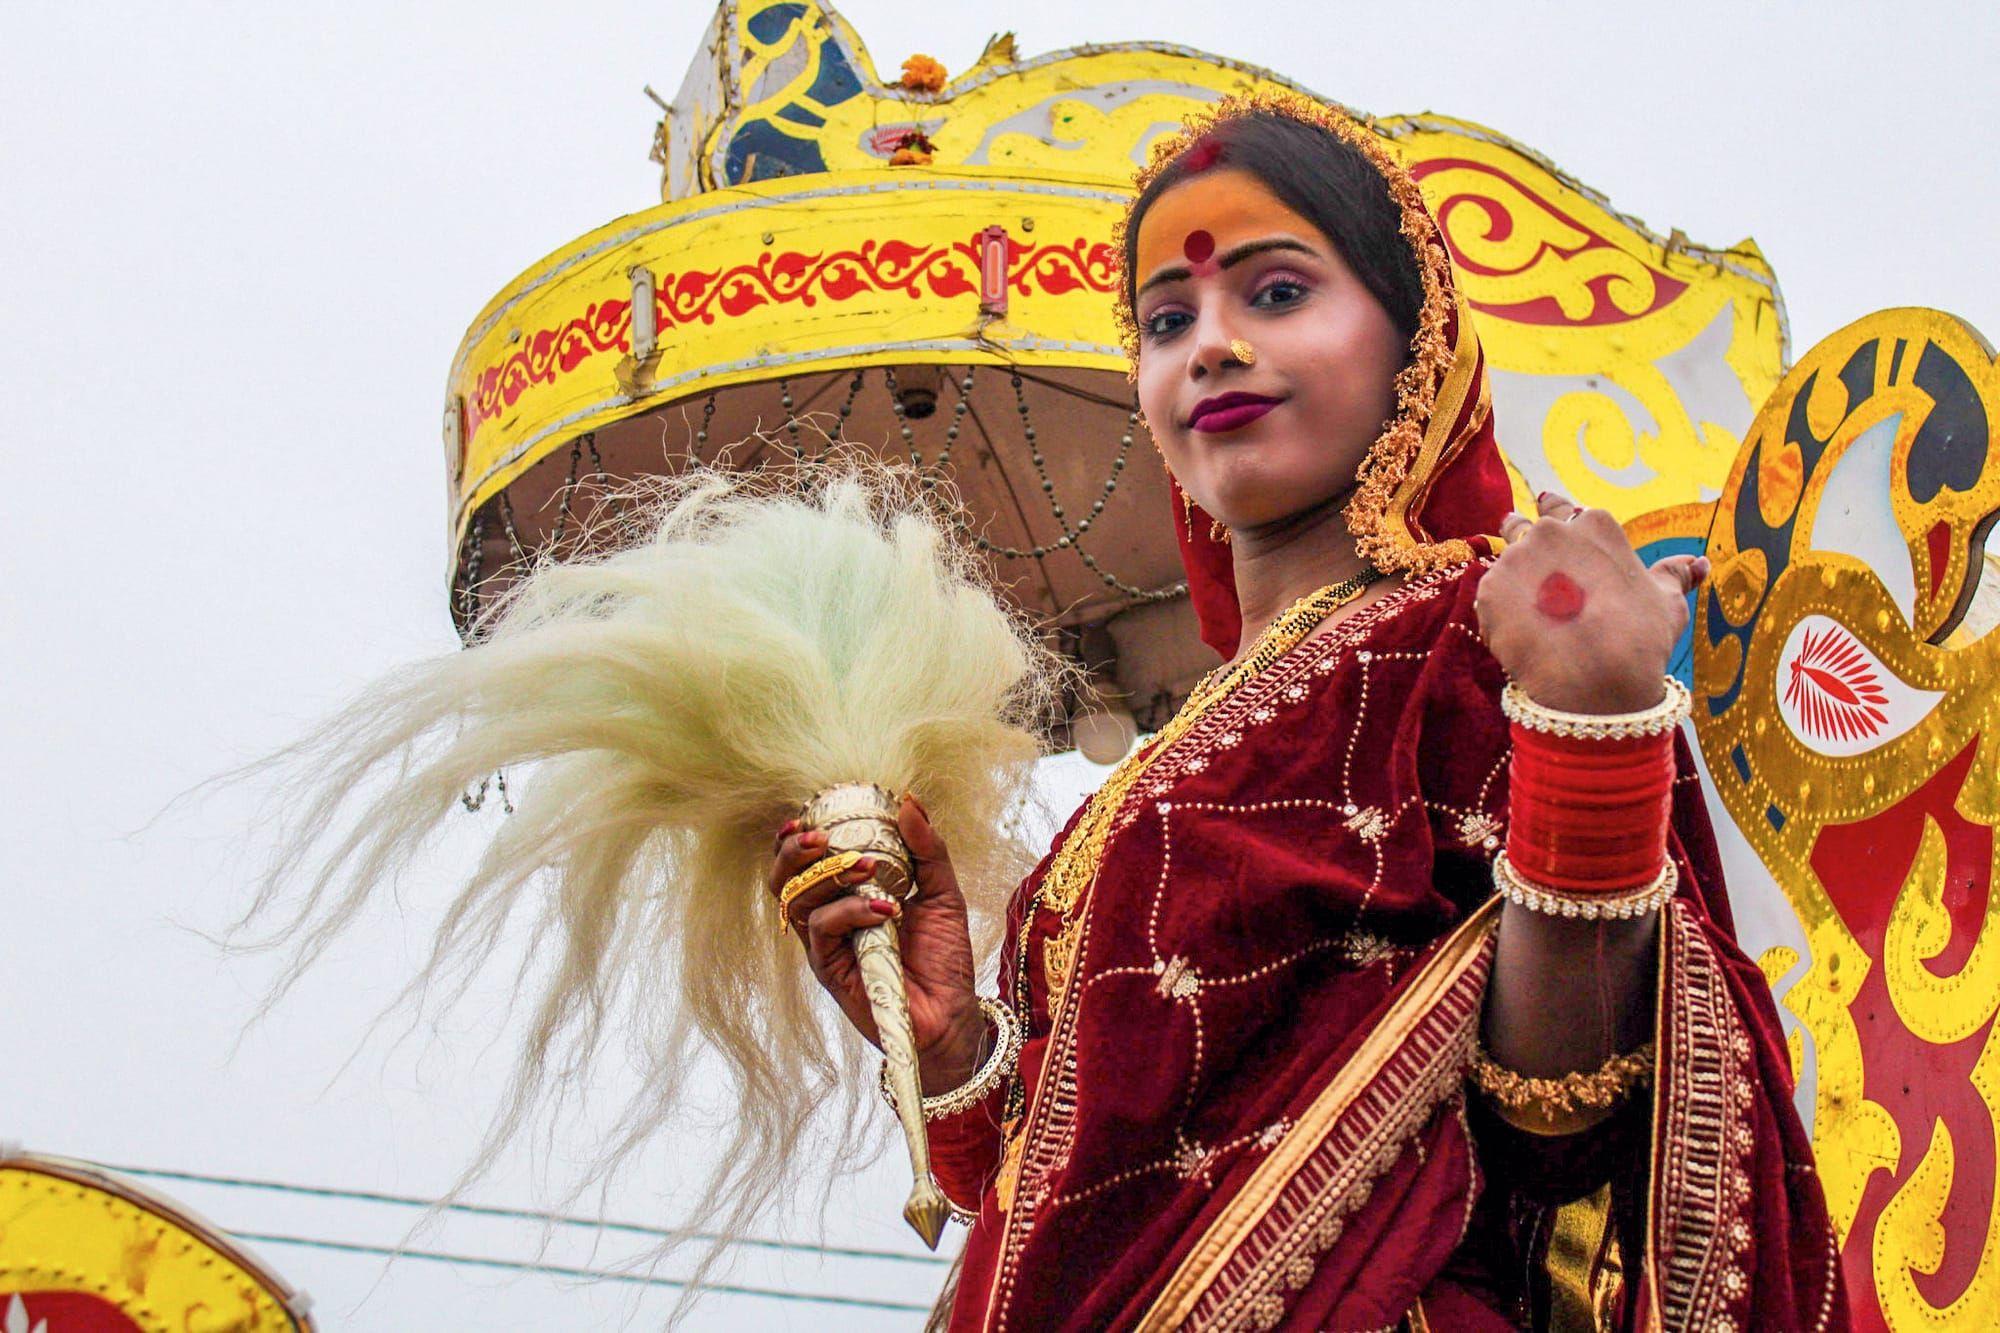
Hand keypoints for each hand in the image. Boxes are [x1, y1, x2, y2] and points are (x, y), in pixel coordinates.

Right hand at [767, 794, 987, 1093]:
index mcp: (845, 895)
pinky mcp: (830, 968)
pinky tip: (884, 909)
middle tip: (823, 837)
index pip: (804, 861)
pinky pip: (822, 930)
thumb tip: (910, 801)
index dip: (794, 837)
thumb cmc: (943, 956)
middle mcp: (828, 918)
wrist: (952, 1012)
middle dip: (795, 851)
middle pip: (784, 878)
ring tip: (866, 866)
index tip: (805, 816)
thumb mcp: (942, 892)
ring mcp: (826, 944)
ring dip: (827, 875)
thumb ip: (927, 849)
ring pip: (796, 901)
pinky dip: (850, 911)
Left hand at [1475, 491, 1707, 713]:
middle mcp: (1550, 531)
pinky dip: (1500, 614)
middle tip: (1537, 580)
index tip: (1559, 549)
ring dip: (1513, 582)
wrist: (1597, 679)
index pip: (1561, 507)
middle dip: (1524, 545)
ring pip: (1503, 560)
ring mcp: (1516, 559)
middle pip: (1522, 525)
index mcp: (1594, 524)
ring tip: (1532, 615)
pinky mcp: (1489, 590)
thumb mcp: (1666, 604)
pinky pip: (1488, 597)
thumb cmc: (1640, 640)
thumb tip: (1698, 565)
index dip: (1557, 527)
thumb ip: (1674, 576)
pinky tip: (1521, 638)